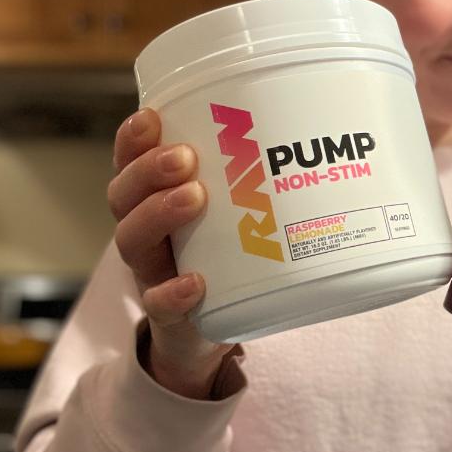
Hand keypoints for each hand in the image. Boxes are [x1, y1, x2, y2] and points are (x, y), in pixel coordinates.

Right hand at [108, 108, 234, 398]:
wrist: (203, 334)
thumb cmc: (224, 260)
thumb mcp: (233, 216)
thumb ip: (256, 183)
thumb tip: (326, 144)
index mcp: (154, 203)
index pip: (131, 164)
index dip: (133, 141)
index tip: (152, 117)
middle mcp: (145, 234)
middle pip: (125, 197)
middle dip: (151, 171)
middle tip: (186, 157)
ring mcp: (153, 274)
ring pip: (134, 242)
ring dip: (159, 215)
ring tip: (194, 198)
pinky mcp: (169, 315)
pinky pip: (160, 305)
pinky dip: (174, 293)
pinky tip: (195, 282)